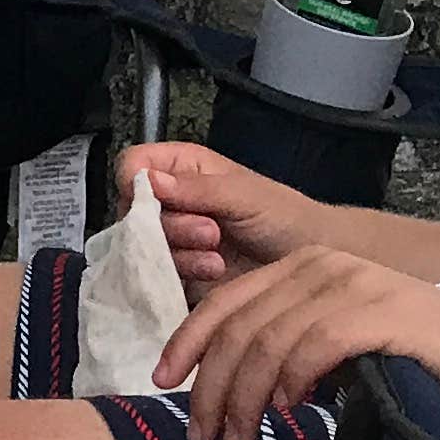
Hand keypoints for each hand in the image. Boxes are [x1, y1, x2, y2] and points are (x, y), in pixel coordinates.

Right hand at [113, 141, 325, 301]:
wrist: (306, 265)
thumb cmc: (283, 216)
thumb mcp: (243, 195)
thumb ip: (196, 188)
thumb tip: (147, 181)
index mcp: (182, 168)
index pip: (133, 165)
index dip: (136, 181)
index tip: (154, 198)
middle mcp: (170, 201)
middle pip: (133, 210)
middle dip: (170, 225)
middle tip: (211, 232)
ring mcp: (171, 239)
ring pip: (143, 245)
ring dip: (180, 253)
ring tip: (218, 257)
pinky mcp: (176, 272)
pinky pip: (157, 274)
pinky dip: (182, 274)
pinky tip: (213, 273)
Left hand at [151, 246, 439, 439]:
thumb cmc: (422, 367)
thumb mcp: (339, 355)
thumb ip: (289, 355)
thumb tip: (230, 389)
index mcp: (307, 268)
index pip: (226, 301)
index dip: (187, 342)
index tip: (163, 383)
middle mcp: (325, 265)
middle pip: (240, 323)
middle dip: (211, 384)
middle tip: (205, 436)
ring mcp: (357, 284)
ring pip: (269, 338)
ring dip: (244, 395)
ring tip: (239, 439)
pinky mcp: (386, 312)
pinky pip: (316, 342)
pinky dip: (291, 378)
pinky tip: (288, 410)